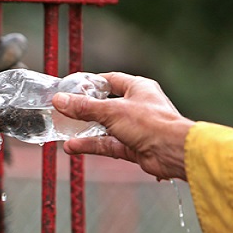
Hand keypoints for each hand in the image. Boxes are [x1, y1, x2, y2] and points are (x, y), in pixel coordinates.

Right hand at [52, 72, 194, 180]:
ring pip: (103, 128)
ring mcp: (134, 128)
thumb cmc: (152, 123)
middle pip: (104, 106)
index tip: (72, 87)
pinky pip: (106, 144)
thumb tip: (60, 100)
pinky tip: (73, 147)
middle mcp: (136, 106)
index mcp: (137, 88)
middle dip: (84, 111)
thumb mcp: (111, 111)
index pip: (110, 80)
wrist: (172, 152)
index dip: (91, 83)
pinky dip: (90, 145)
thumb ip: (84, 107)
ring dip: (84, 131)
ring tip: (63, 133)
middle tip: (65, 112)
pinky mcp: (132, 146)